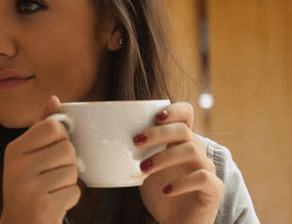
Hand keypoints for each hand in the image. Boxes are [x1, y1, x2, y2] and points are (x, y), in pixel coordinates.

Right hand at [1, 95, 80, 223]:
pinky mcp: (42, 207)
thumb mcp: (28, 155)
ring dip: (69, 181)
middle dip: (68, 162)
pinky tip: (54, 202)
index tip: (52, 150)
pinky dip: (70, 198)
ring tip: (52, 189)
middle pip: (67, 148)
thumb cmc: (27, 186)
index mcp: (14, 150)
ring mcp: (28, 188)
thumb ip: (42, 127)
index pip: (52, 126)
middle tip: (53, 174)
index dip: (61, 137)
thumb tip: (54, 99)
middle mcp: (16, 167)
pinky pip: (74, 191)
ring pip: (73, 170)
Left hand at [134, 102, 223, 223]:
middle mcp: (197, 151)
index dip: (175, 110)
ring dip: (163, 157)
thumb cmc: (159, 192)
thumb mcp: (145, 168)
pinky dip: (181, 182)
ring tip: (143, 169)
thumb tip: (108, 136)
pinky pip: (202, 177)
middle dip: (158, 133)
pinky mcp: (214, 188)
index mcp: (181, 141)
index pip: (187, 114)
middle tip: (136, 142)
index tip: (156, 116)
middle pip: (184, 130)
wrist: (175, 223)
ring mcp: (207, 168)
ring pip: (192, 150)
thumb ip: (137, 152)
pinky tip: (165, 191)